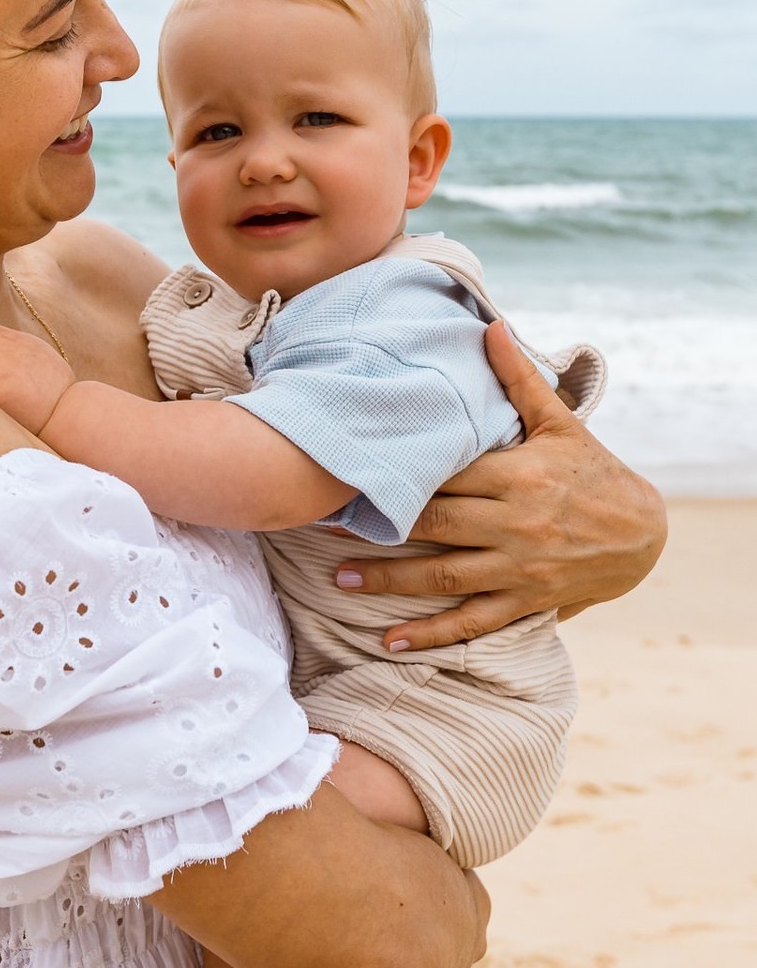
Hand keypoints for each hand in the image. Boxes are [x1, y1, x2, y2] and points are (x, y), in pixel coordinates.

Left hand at [336, 321, 666, 652]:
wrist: (645, 534)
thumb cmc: (594, 471)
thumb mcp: (561, 423)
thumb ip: (518, 380)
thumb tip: (490, 325)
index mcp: (517, 474)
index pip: (445, 472)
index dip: (395, 471)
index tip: (347, 469)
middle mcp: (514, 522)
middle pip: (432, 524)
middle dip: (375, 525)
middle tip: (321, 523)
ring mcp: (519, 566)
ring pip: (442, 577)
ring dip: (388, 581)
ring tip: (340, 579)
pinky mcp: (525, 600)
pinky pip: (471, 621)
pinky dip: (431, 635)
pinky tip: (390, 642)